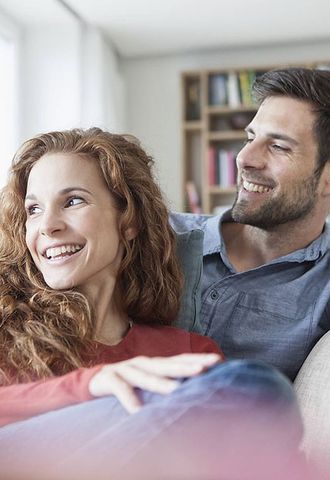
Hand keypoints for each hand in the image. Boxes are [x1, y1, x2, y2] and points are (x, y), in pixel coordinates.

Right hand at [88, 353, 220, 413]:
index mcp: (156, 363)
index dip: (198, 359)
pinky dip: (129, 399)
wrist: (96, 380)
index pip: (180, 359)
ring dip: (160, 383)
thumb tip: (196, 390)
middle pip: (167, 365)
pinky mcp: (110, 378)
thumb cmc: (129, 381)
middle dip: (186, 367)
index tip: (218, 360)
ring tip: (176, 390)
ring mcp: (127, 369)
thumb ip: (168, 382)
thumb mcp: (150, 380)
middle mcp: (144, 363)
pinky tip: (136, 411)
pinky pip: (121, 390)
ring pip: (146, 376)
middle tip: (203, 369)